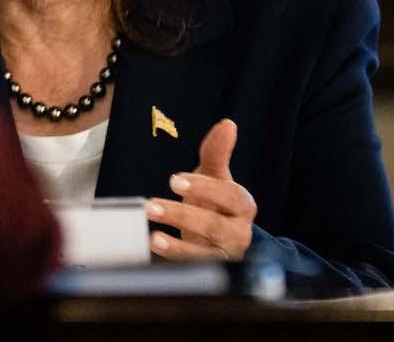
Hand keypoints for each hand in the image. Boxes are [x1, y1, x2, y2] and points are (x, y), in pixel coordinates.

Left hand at [147, 118, 256, 260]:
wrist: (225, 239)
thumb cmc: (217, 202)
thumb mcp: (215, 176)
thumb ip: (217, 151)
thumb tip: (228, 124)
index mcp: (242, 205)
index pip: (229, 196)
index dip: (204, 187)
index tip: (174, 180)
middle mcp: (239, 232)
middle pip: (215, 225)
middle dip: (183, 216)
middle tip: (151, 205)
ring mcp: (226, 254)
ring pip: (206, 251)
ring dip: (178, 245)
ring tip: (153, 235)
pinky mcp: (213, 270)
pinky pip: (195, 267)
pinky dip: (176, 258)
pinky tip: (155, 244)